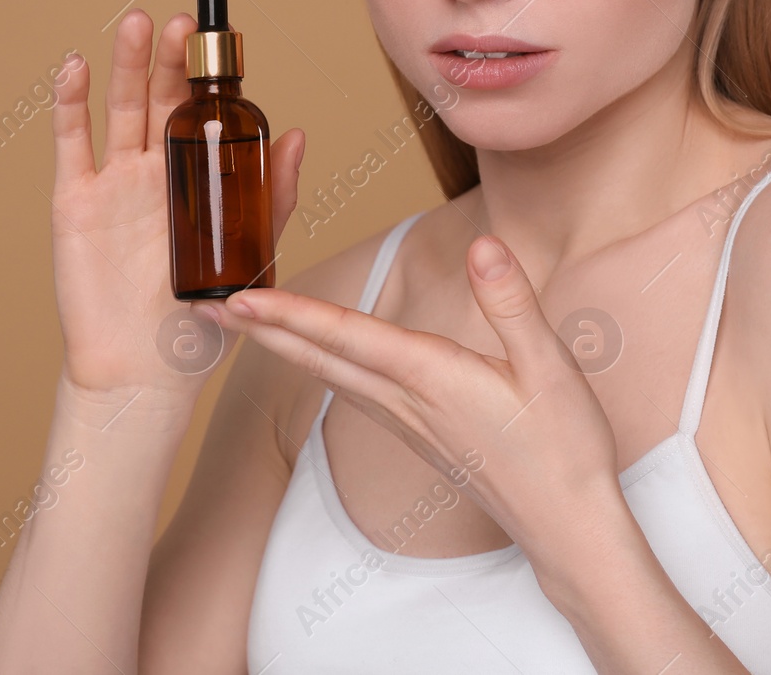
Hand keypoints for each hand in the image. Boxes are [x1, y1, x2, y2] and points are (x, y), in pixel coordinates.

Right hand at [47, 9, 305, 398]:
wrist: (146, 369)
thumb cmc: (202, 321)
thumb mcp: (254, 254)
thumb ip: (276, 196)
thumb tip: (299, 135)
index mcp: (198, 178)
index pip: (203, 112)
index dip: (210, 76)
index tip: (225, 42)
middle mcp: (155, 170)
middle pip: (162, 98)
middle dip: (172, 59)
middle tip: (185, 23)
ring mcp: (113, 181)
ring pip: (120, 108)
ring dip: (128, 64)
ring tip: (140, 24)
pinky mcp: (75, 199)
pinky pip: (72, 143)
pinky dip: (70, 103)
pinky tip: (77, 67)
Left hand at [202, 233, 620, 551]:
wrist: (565, 525)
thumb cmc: (562, 448)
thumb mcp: (550, 368)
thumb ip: (512, 303)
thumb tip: (484, 246)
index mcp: (430, 377)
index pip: (345, 336)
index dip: (288, 312)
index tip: (237, 297)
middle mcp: (406, 400)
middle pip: (317, 357)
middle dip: (259, 329)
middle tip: (204, 307)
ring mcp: (406, 421)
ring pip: (328, 375)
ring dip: (282, 345)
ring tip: (244, 322)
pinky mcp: (416, 432)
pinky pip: (351, 390)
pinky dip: (318, 364)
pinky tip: (312, 357)